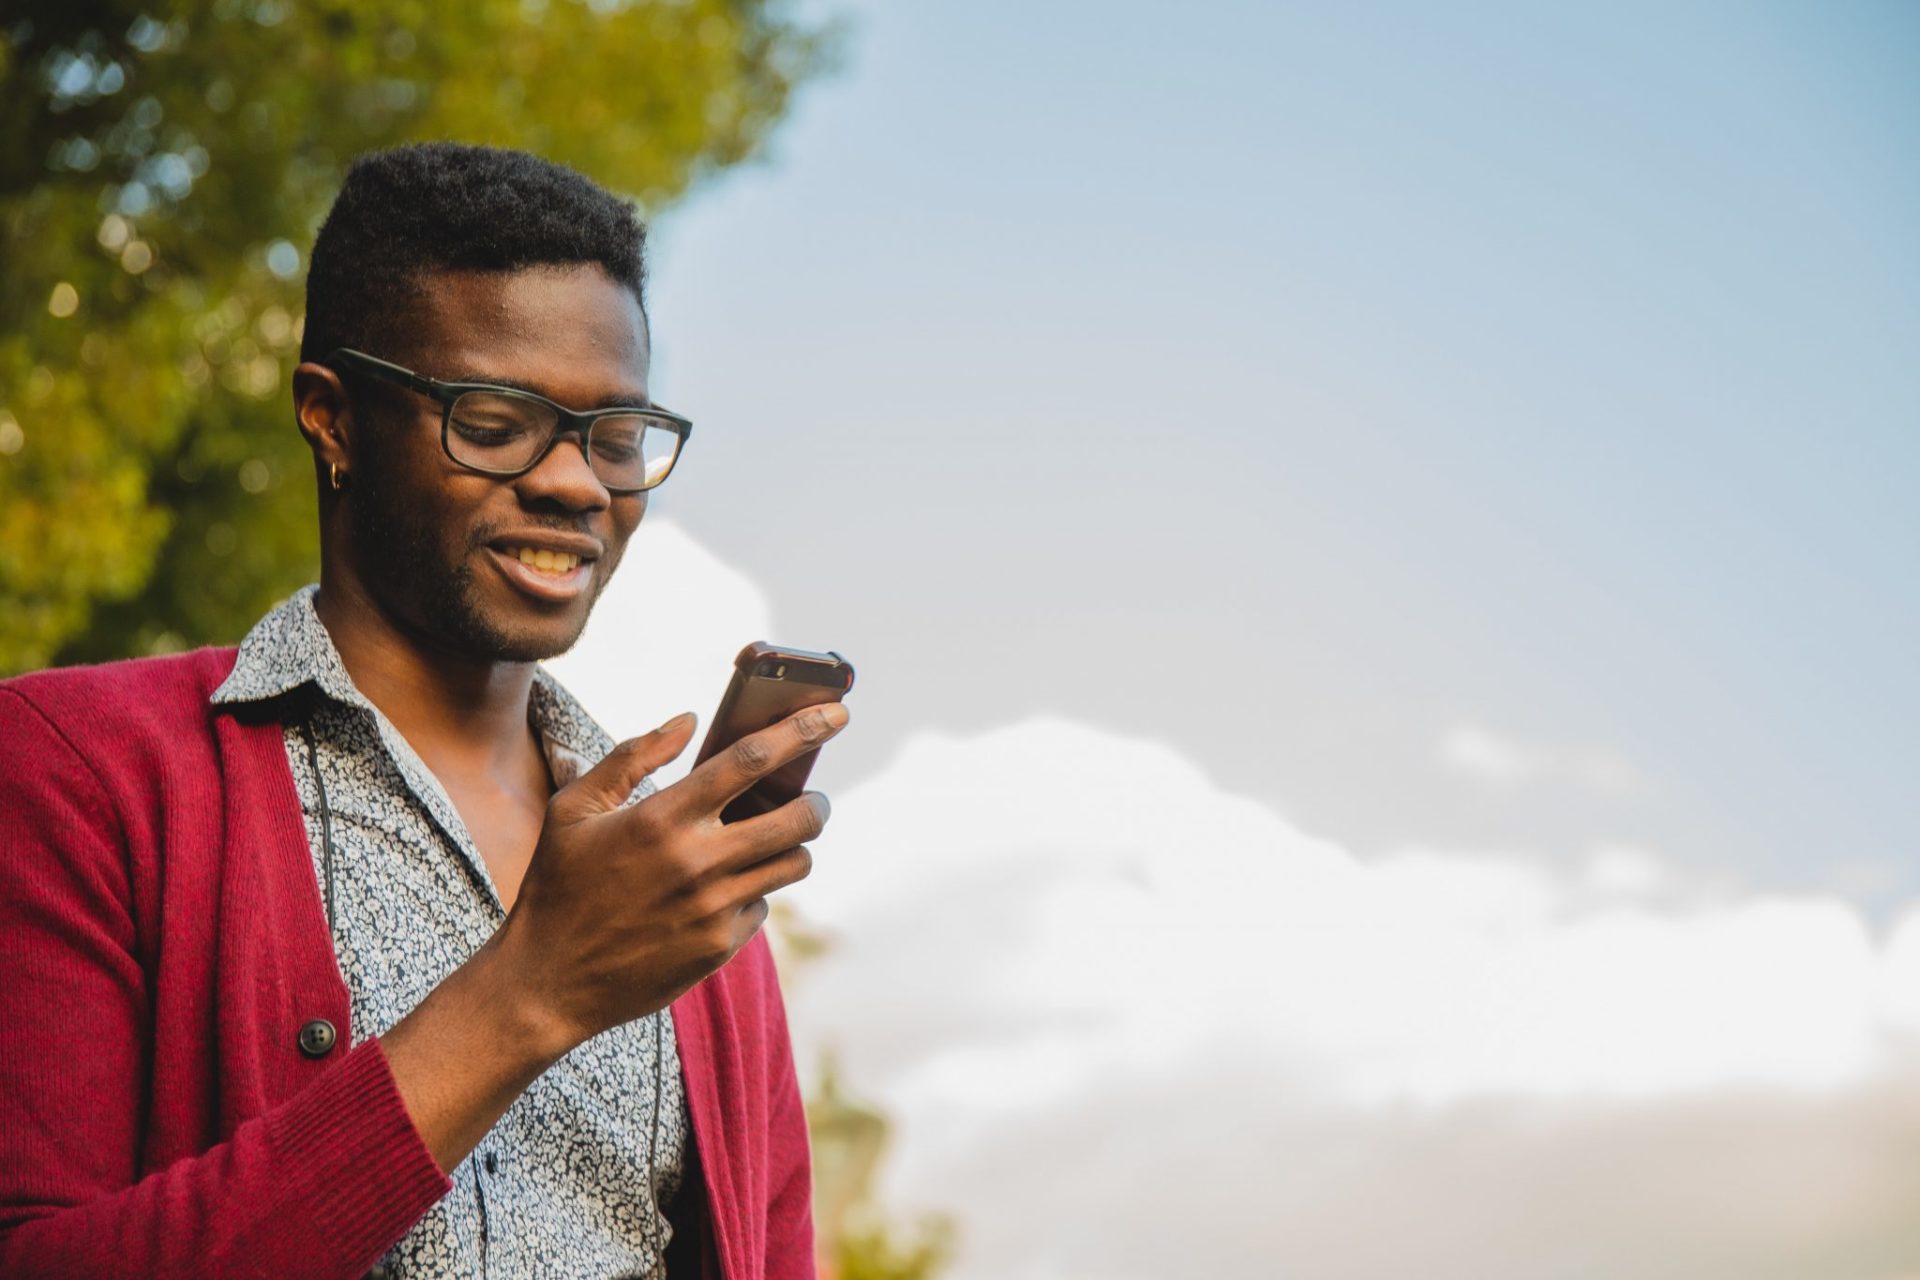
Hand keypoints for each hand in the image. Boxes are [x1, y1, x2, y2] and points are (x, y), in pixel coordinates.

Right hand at [498, 702, 847, 1052]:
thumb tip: (688, 721)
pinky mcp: (719, 948)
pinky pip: (762, 908)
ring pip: (793, 865)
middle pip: (799, 819)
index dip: (802, 731)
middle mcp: (697, 861)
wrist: (548, 982)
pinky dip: (753, 894)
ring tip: (767, 843)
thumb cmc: (559, 885)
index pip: (751, 760)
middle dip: (817, 803)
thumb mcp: (574, 810)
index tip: (836, 713)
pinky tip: (721, 894)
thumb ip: (631, 756)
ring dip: (792, 848)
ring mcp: (713, 909)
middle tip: (812, 799)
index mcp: (662, 817)